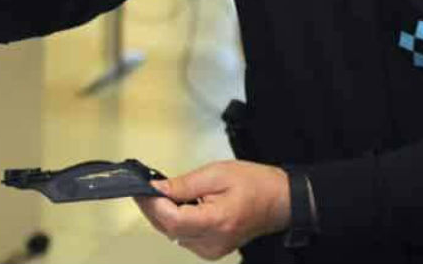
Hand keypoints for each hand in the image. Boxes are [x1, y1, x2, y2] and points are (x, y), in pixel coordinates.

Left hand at [134, 161, 290, 260]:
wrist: (280, 200)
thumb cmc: (255, 184)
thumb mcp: (216, 174)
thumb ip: (184, 184)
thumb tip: (157, 189)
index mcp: (217, 222)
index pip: (173, 220)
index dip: (154, 204)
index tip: (143, 188)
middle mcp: (213, 242)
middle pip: (169, 229)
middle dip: (152, 208)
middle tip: (143, 188)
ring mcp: (212, 249)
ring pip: (173, 235)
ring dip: (161, 215)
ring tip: (158, 194)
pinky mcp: (211, 249)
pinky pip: (183, 237)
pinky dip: (174, 222)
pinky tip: (174, 206)